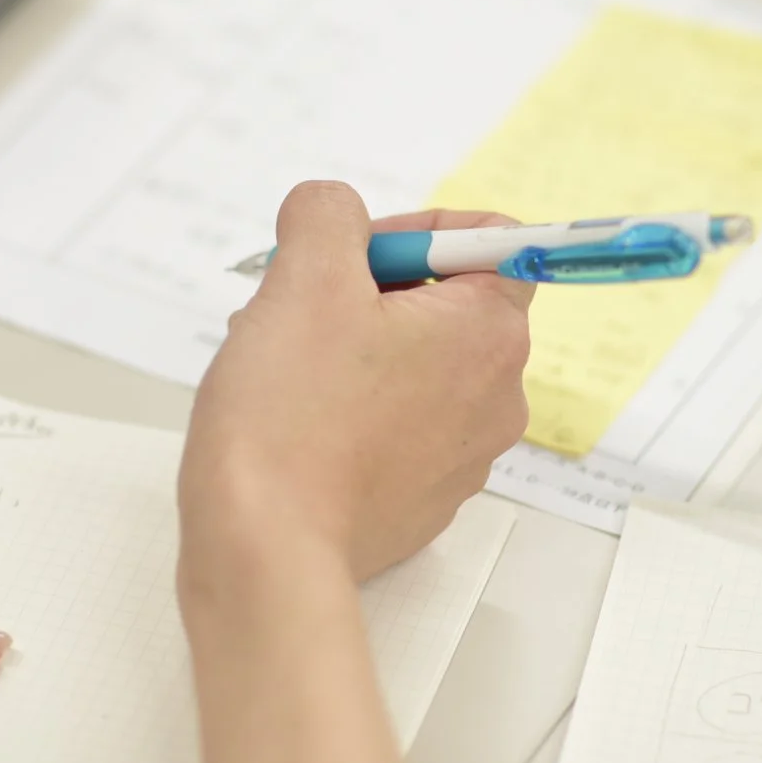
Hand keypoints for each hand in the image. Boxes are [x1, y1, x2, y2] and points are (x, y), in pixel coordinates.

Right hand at [180, 182, 532, 596]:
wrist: (265, 550)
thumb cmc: (291, 418)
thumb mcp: (303, 277)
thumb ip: (328, 217)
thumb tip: (333, 212)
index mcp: (489, 334)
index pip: (490, 244)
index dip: (415, 232)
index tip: (353, 253)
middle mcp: (496, 398)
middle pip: (445, 304)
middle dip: (367, 291)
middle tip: (298, 307)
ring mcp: (461, 457)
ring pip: (411, 365)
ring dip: (350, 347)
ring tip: (283, 365)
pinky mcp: (420, 500)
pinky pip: (394, 426)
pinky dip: (348, 407)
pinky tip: (293, 418)